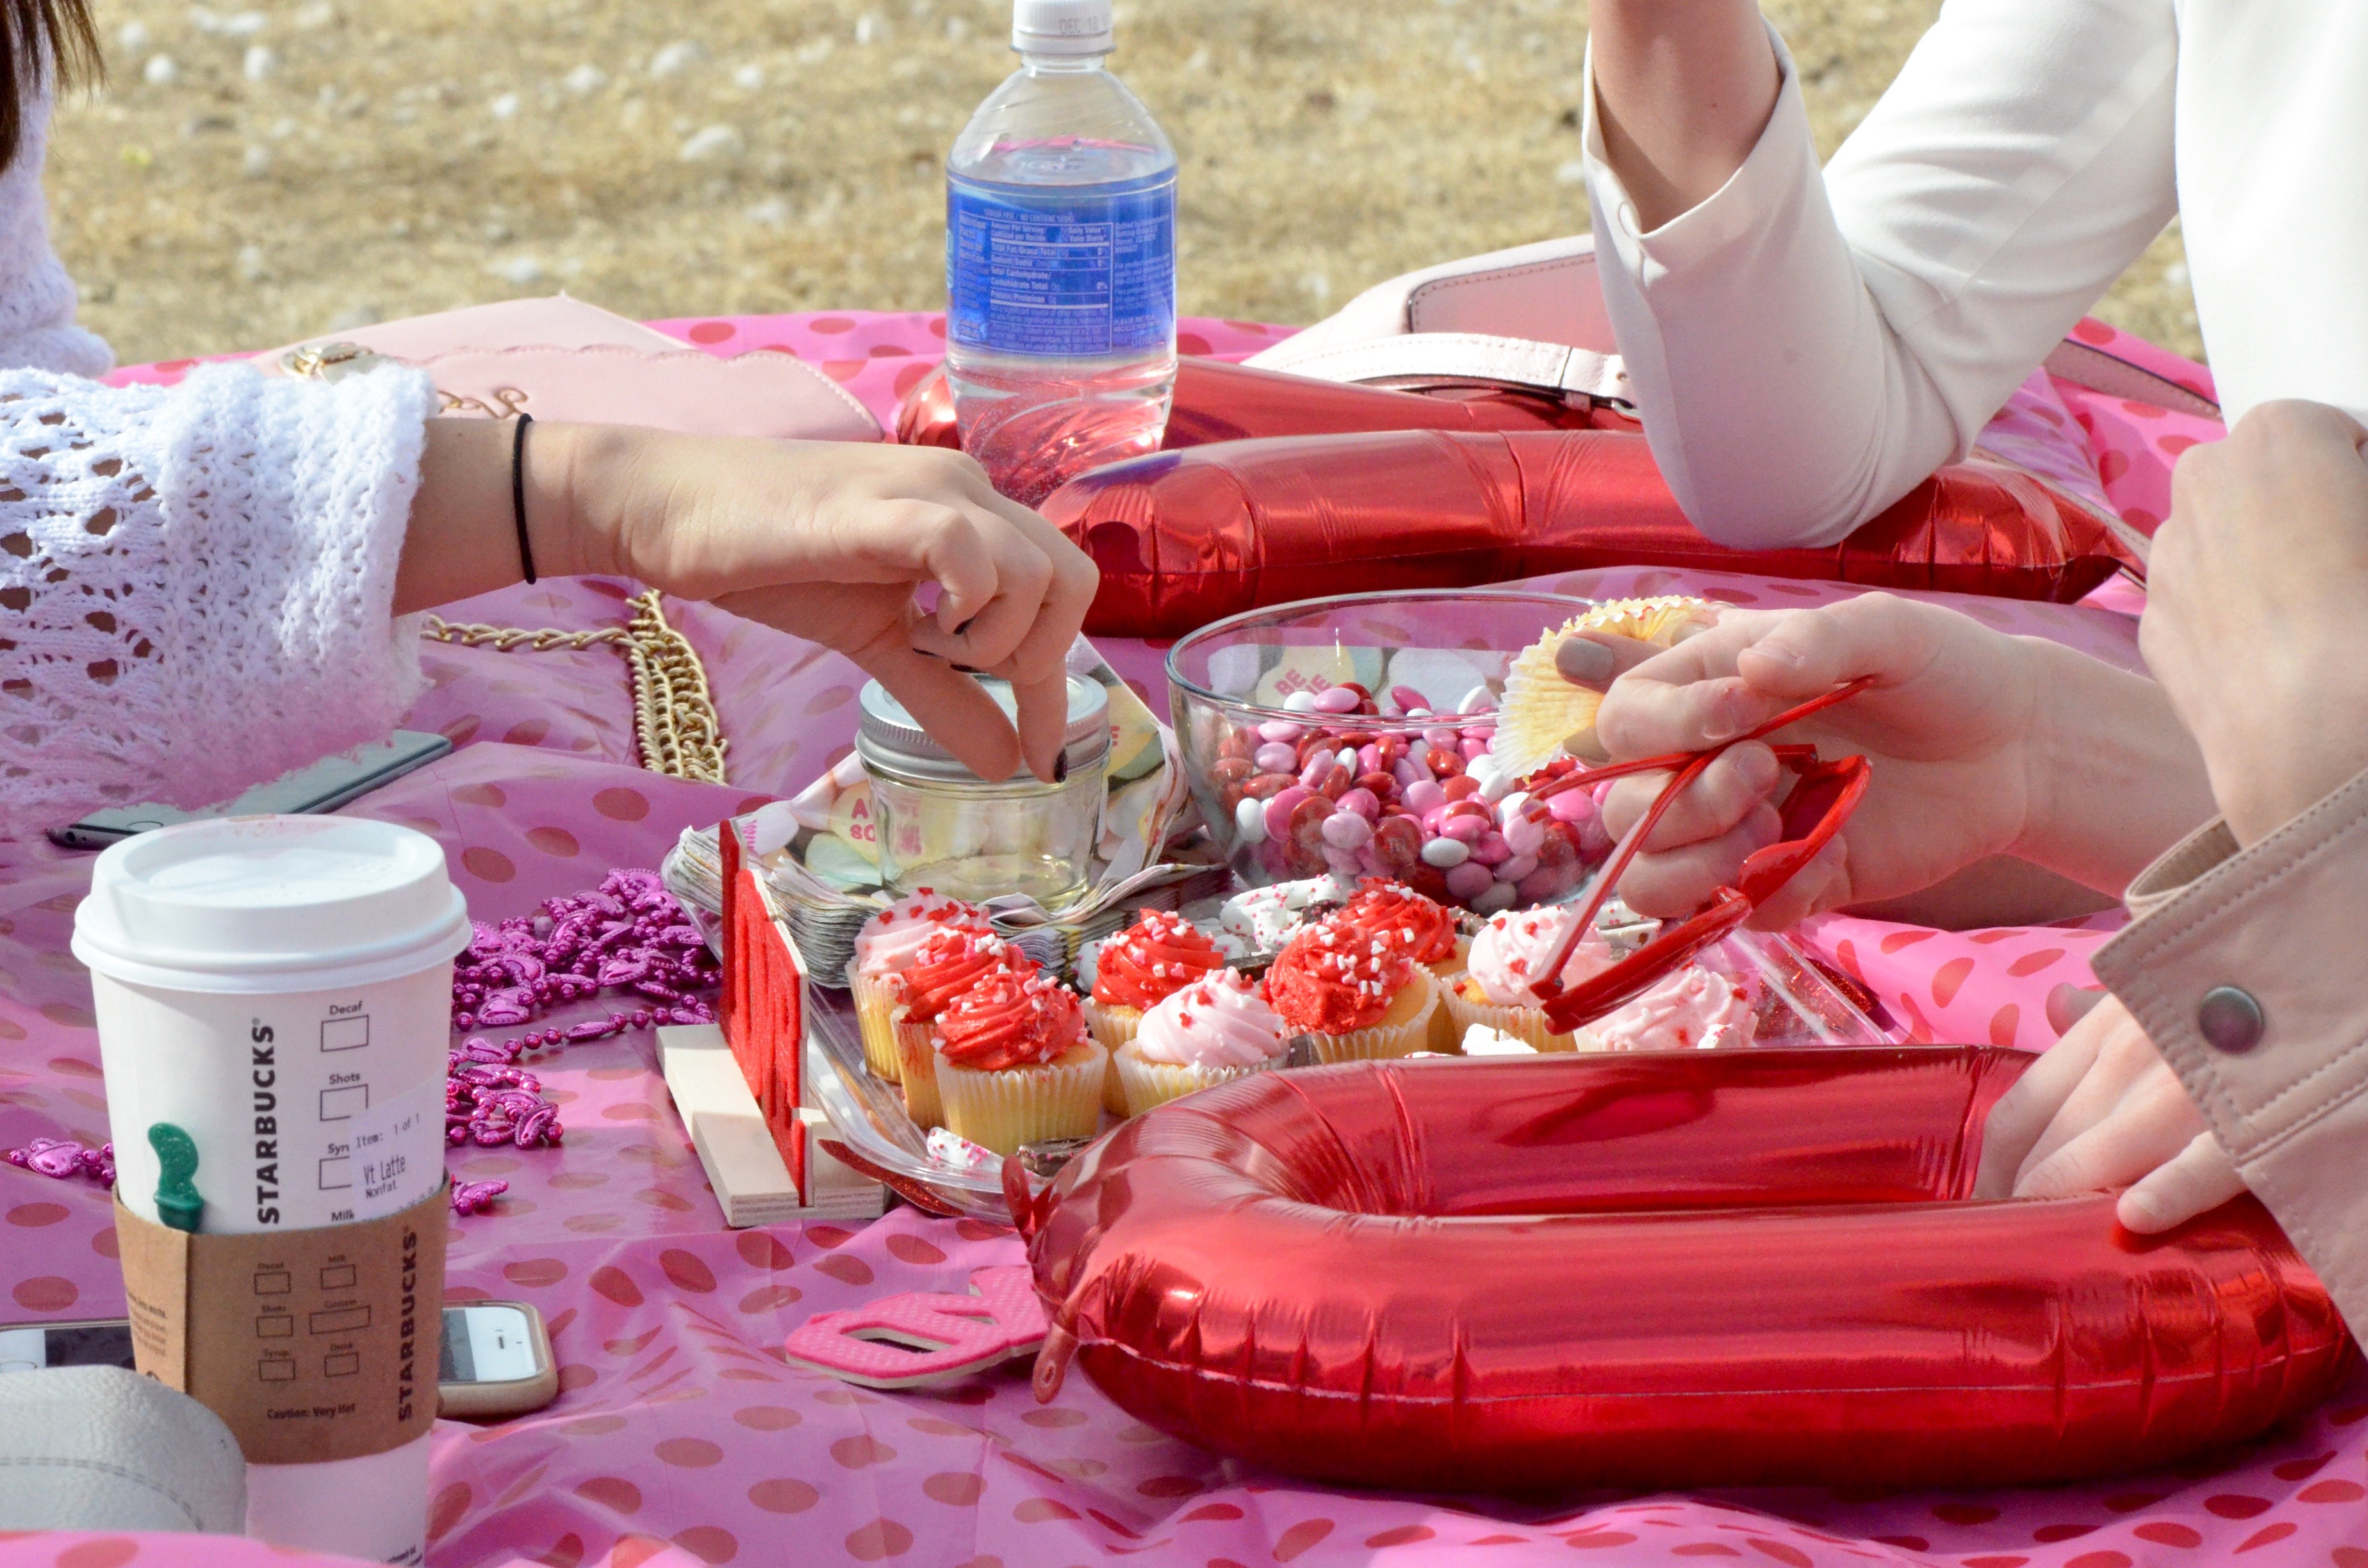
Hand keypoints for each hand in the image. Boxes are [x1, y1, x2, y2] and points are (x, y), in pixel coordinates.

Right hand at [400, 422, 1097, 784]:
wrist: (666, 509)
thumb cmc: (769, 561)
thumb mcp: (876, 644)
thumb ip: (943, 698)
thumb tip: (1004, 766)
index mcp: (971, 515)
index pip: (1059, 597)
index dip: (1056, 689)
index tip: (1040, 758)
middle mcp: (967, 488)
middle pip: (1073, 580)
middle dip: (1035, 657)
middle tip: (960, 676)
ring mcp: (931, 489)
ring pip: (1036, 571)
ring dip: (989, 637)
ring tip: (914, 642)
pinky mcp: (886, 506)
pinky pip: (971, 552)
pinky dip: (962, 604)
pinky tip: (910, 623)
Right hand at [1583, 592, 2048, 926]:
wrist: (2017, 746)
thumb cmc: (1943, 670)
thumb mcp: (1890, 629)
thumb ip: (1819, 638)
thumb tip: (1756, 668)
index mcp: (1710, 691)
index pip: (1627, 720)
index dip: (1665, 725)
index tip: (1744, 712)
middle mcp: (1710, 766)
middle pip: (1624, 814)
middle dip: (1683, 804)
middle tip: (1765, 772)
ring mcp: (1744, 833)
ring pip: (1652, 882)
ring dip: (1697, 866)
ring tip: (1772, 830)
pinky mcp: (1788, 882)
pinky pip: (1740, 915)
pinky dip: (1774, 894)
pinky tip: (1834, 856)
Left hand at [1975, 994, 2246, 1231]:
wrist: (2342, 965)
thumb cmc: (2251, 993)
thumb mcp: (2172, 987)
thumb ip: (2111, 1008)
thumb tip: (2051, 1005)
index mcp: (2115, 1023)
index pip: (2023, 1107)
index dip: (1994, 1164)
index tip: (1985, 1204)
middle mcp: (2138, 1051)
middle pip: (2049, 1142)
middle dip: (2019, 1199)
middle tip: (2007, 1246)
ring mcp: (2192, 1084)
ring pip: (2096, 1155)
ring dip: (2060, 1206)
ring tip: (2046, 1254)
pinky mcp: (2257, 1118)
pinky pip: (2202, 1162)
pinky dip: (2163, 1193)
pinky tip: (2132, 1221)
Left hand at [2144, 400, 2367, 844]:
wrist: (2317, 732)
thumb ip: (2363, 491)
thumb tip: (2346, 523)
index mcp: (2278, 434)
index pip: (2331, 431)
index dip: (2360, 475)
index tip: (2367, 514)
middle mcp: (2202, 479)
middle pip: (2262, 479)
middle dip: (2299, 508)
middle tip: (2345, 562)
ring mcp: (2166, 554)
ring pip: (2221, 540)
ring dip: (2258, 560)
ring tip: (2311, 618)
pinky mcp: (2150, 622)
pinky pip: (2198, 603)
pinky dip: (2228, 618)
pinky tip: (2271, 659)